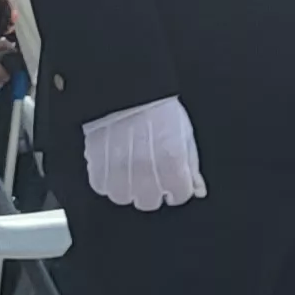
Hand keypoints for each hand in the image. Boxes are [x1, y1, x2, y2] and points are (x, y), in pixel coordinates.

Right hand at [79, 98, 206, 210]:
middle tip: (150, 172)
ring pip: (124, 198)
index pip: (180, 196)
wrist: (125, 91)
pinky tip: (113, 164)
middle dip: (152, 191)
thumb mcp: (185, 134)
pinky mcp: (97, 167)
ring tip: (129, 167)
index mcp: (173, 164)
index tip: (173, 180)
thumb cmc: (158, 108)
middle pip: (150, 202)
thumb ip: (192, 166)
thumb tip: (198, 190)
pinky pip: (101, 187)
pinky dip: (107, 180)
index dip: (178, 188)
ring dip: (128, 187)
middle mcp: (146, 173)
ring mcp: (119, 173)